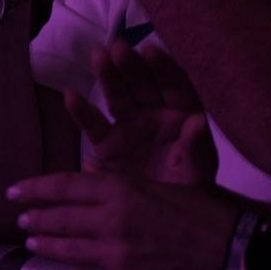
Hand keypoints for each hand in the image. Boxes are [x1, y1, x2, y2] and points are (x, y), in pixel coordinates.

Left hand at [7, 172, 239, 269]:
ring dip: (48, 247)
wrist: (239, 252)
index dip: (35, 189)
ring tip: (35, 244)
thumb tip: (100, 180)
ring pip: (68, 252)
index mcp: (123, 190)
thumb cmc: (212, 213)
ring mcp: (117, 258)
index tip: (14, 191)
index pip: (64, 187)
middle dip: (37, 219)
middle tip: (23, 220)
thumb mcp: (169, 183)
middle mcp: (113, 222)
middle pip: (59, 219)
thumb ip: (131, 186)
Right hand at [70, 40, 216, 184]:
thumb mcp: (198, 173)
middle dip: (132, 66)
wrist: (160, 222)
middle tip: (118, 47)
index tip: (150, 50)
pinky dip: (82, 111)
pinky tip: (70, 95)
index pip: (174, 86)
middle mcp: (155, 114)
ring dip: (108, 75)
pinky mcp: (107, 145)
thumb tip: (199, 122)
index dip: (163, 68)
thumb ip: (198, 148)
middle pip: (143, 84)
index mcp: (182, 115)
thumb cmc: (188, 191)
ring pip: (118, 96)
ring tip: (98, 55)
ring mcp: (129, 126)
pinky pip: (94, 125)